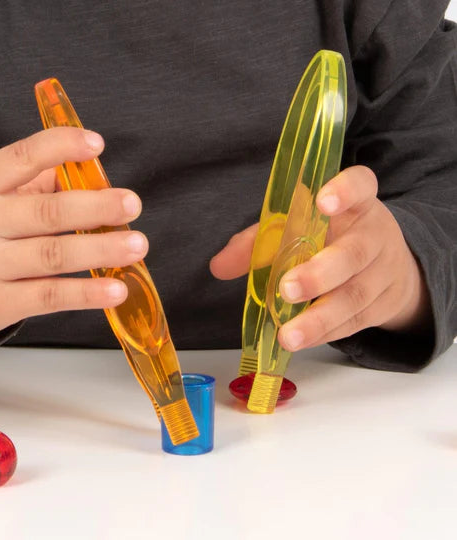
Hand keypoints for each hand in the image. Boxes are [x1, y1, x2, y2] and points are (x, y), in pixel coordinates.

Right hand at [0, 127, 147, 336]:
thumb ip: (39, 185)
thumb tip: (95, 178)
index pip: (20, 158)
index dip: (59, 147)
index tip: (97, 144)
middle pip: (47, 212)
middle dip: (95, 207)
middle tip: (132, 204)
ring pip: (54, 255)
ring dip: (101, 249)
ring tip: (137, 246)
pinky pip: (51, 297)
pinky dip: (87, 293)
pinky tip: (117, 289)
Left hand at [210, 166, 430, 351]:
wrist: (386, 269)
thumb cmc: (331, 240)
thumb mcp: (298, 229)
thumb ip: (259, 242)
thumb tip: (218, 265)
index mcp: (355, 204)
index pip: (360, 185)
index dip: (345, 191)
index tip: (322, 202)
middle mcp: (374, 234)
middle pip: (354, 252)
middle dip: (320, 273)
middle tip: (287, 288)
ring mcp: (383, 272)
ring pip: (355, 295)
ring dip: (319, 318)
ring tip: (288, 335)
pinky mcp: (382, 305)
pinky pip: (353, 322)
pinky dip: (324, 333)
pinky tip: (300, 340)